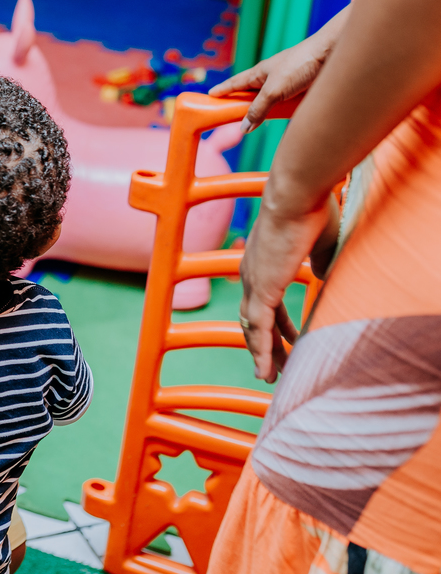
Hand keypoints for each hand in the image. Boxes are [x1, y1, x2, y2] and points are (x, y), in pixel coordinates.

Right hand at [210, 6, 347, 132]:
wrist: (333, 53)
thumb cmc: (301, 64)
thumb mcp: (274, 90)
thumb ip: (258, 109)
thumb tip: (243, 128)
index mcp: (260, 72)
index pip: (235, 83)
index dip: (223, 90)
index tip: (210, 95)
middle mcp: (272, 78)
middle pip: (252, 94)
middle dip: (242, 103)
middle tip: (230, 115)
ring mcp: (288, 84)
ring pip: (271, 101)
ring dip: (266, 111)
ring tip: (258, 123)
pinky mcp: (303, 90)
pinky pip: (288, 105)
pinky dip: (284, 112)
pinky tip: (285, 118)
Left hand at [239, 203, 327, 381]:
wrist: (296, 196)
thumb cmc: (311, 211)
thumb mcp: (320, 242)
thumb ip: (319, 262)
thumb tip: (324, 276)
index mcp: (261, 262)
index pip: (264, 301)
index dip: (276, 324)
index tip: (287, 340)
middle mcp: (250, 274)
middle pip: (252, 319)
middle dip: (263, 345)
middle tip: (272, 367)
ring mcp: (252, 283)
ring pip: (253, 329)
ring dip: (261, 354)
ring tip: (269, 377)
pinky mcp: (261, 289)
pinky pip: (258, 329)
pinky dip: (261, 352)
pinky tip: (265, 371)